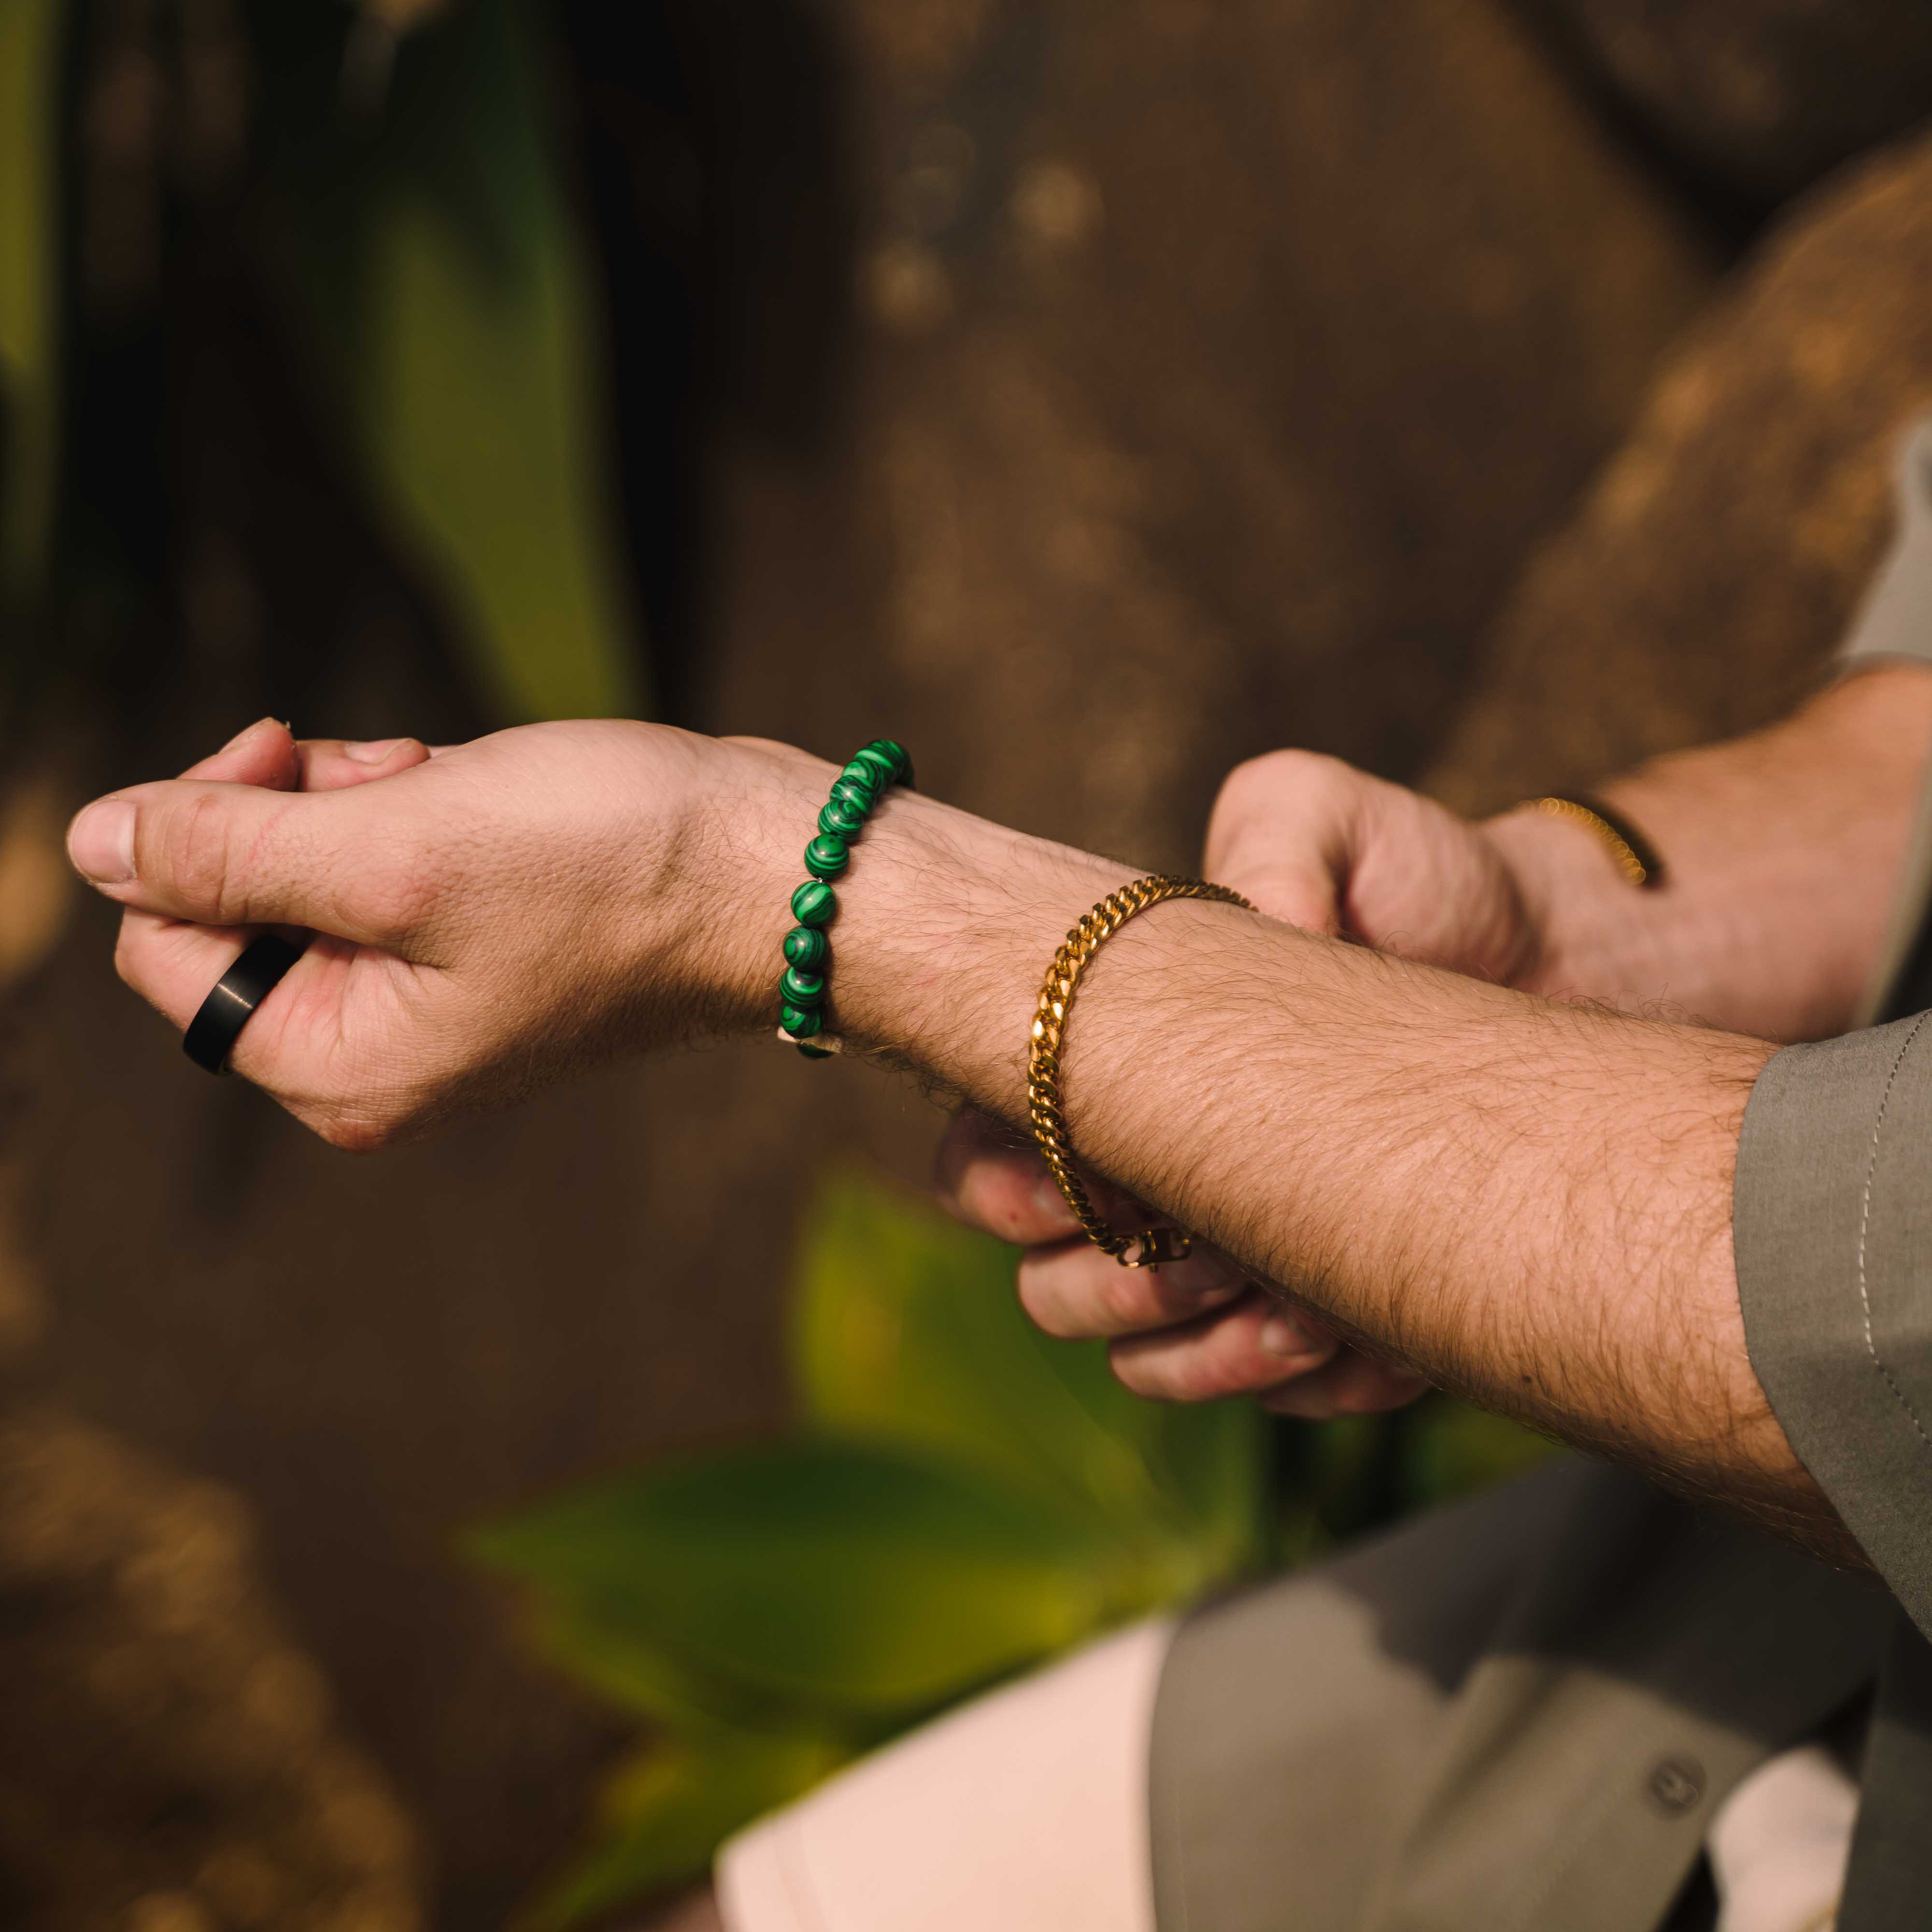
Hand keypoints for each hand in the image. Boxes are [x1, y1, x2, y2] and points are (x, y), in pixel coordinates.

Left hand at [66, 718, 797, 1147]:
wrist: (777, 870)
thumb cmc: (610, 869)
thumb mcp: (397, 848)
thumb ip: (229, 850)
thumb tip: (85, 842)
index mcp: (343, 1066)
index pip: (164, 950)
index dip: (192, 835)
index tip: (281, 753)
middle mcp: (379, 1053)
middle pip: (237, 911)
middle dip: (296, 815)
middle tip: (397, 777)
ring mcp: (436, 1001)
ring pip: (315, 874)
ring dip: (359, 800)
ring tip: (454, 782)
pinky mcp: (485, 946)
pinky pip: (389, 869)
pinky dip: (412, 809)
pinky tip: (482, 791)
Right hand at [936, 752, 1538, 1417]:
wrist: (1559, 962)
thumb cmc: (1419, 881)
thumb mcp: (1329, 815)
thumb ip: (1266, 839)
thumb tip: (1255, 931)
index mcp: (1102, 1073)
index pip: (981, 1163)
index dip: (1013, 1189)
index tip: (1110, 1173)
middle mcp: (1146, 1178)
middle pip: (1046, 1291)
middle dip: (1117, 1283)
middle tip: (1215, 1242)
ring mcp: (1229, 1261)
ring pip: (1144, 1366)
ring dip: (1211, 1348)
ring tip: (1308, 1302)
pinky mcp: (1328, 1321)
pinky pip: (1281, 1403)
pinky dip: (1324, 1381)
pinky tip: (1378, 1329)